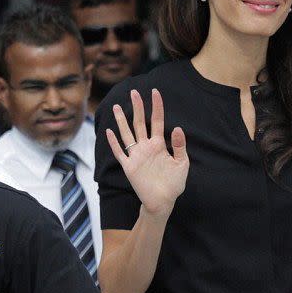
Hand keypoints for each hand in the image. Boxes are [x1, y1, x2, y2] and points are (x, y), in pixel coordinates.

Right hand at [106, 88, 188, 217]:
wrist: (163, 201)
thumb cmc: (174, 183)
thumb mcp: (182, 164)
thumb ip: (180, 146)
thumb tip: (177, 128)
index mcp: (160, 144)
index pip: (157, 121)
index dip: (156, 107)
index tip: (155, 92)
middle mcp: (146, 147)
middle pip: (140, 123)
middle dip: (138, 107)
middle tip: (134, 92)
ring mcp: (137, 156)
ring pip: (127, 133)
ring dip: (122, 120)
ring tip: (117, 106)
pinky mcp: (129, 166)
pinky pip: (120, 152)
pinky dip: (114, 143)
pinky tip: (109, 132)